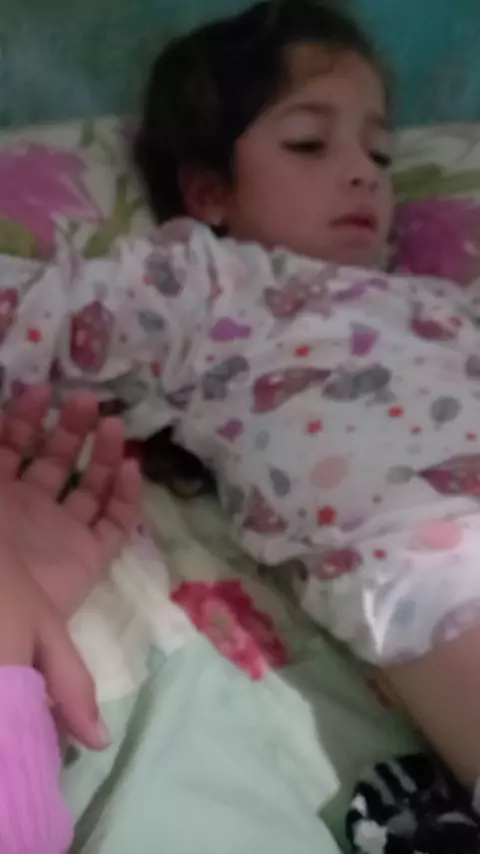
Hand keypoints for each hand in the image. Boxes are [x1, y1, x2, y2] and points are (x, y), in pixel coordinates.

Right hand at [0, 385, 141, 747]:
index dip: (125, 496)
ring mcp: (12, 505)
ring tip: (81, 397)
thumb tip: (98, 744)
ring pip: (44, 458)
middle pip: (78, 481)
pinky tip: (33, 396)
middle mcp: (41, 529)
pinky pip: (6, 446)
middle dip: (95, 448)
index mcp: (67, 562)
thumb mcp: (35, 644)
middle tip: (110, 417)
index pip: (108, 525)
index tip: (135, 464)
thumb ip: (66, 686)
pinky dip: (19, 422)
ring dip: (64, 428)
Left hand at [0, 385, 141, 615]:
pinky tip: (131, 468)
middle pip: (56, 460)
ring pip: (91, 486)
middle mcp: (32, 509)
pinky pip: (116, 524)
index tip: (41, 391)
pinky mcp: (91, 558)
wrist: (1, 615)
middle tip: (86, 399)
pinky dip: (127, 497)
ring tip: (113, 424)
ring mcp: (63, 533)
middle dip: (70, 427)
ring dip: (104, 453)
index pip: (12, 448)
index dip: (25, 419)